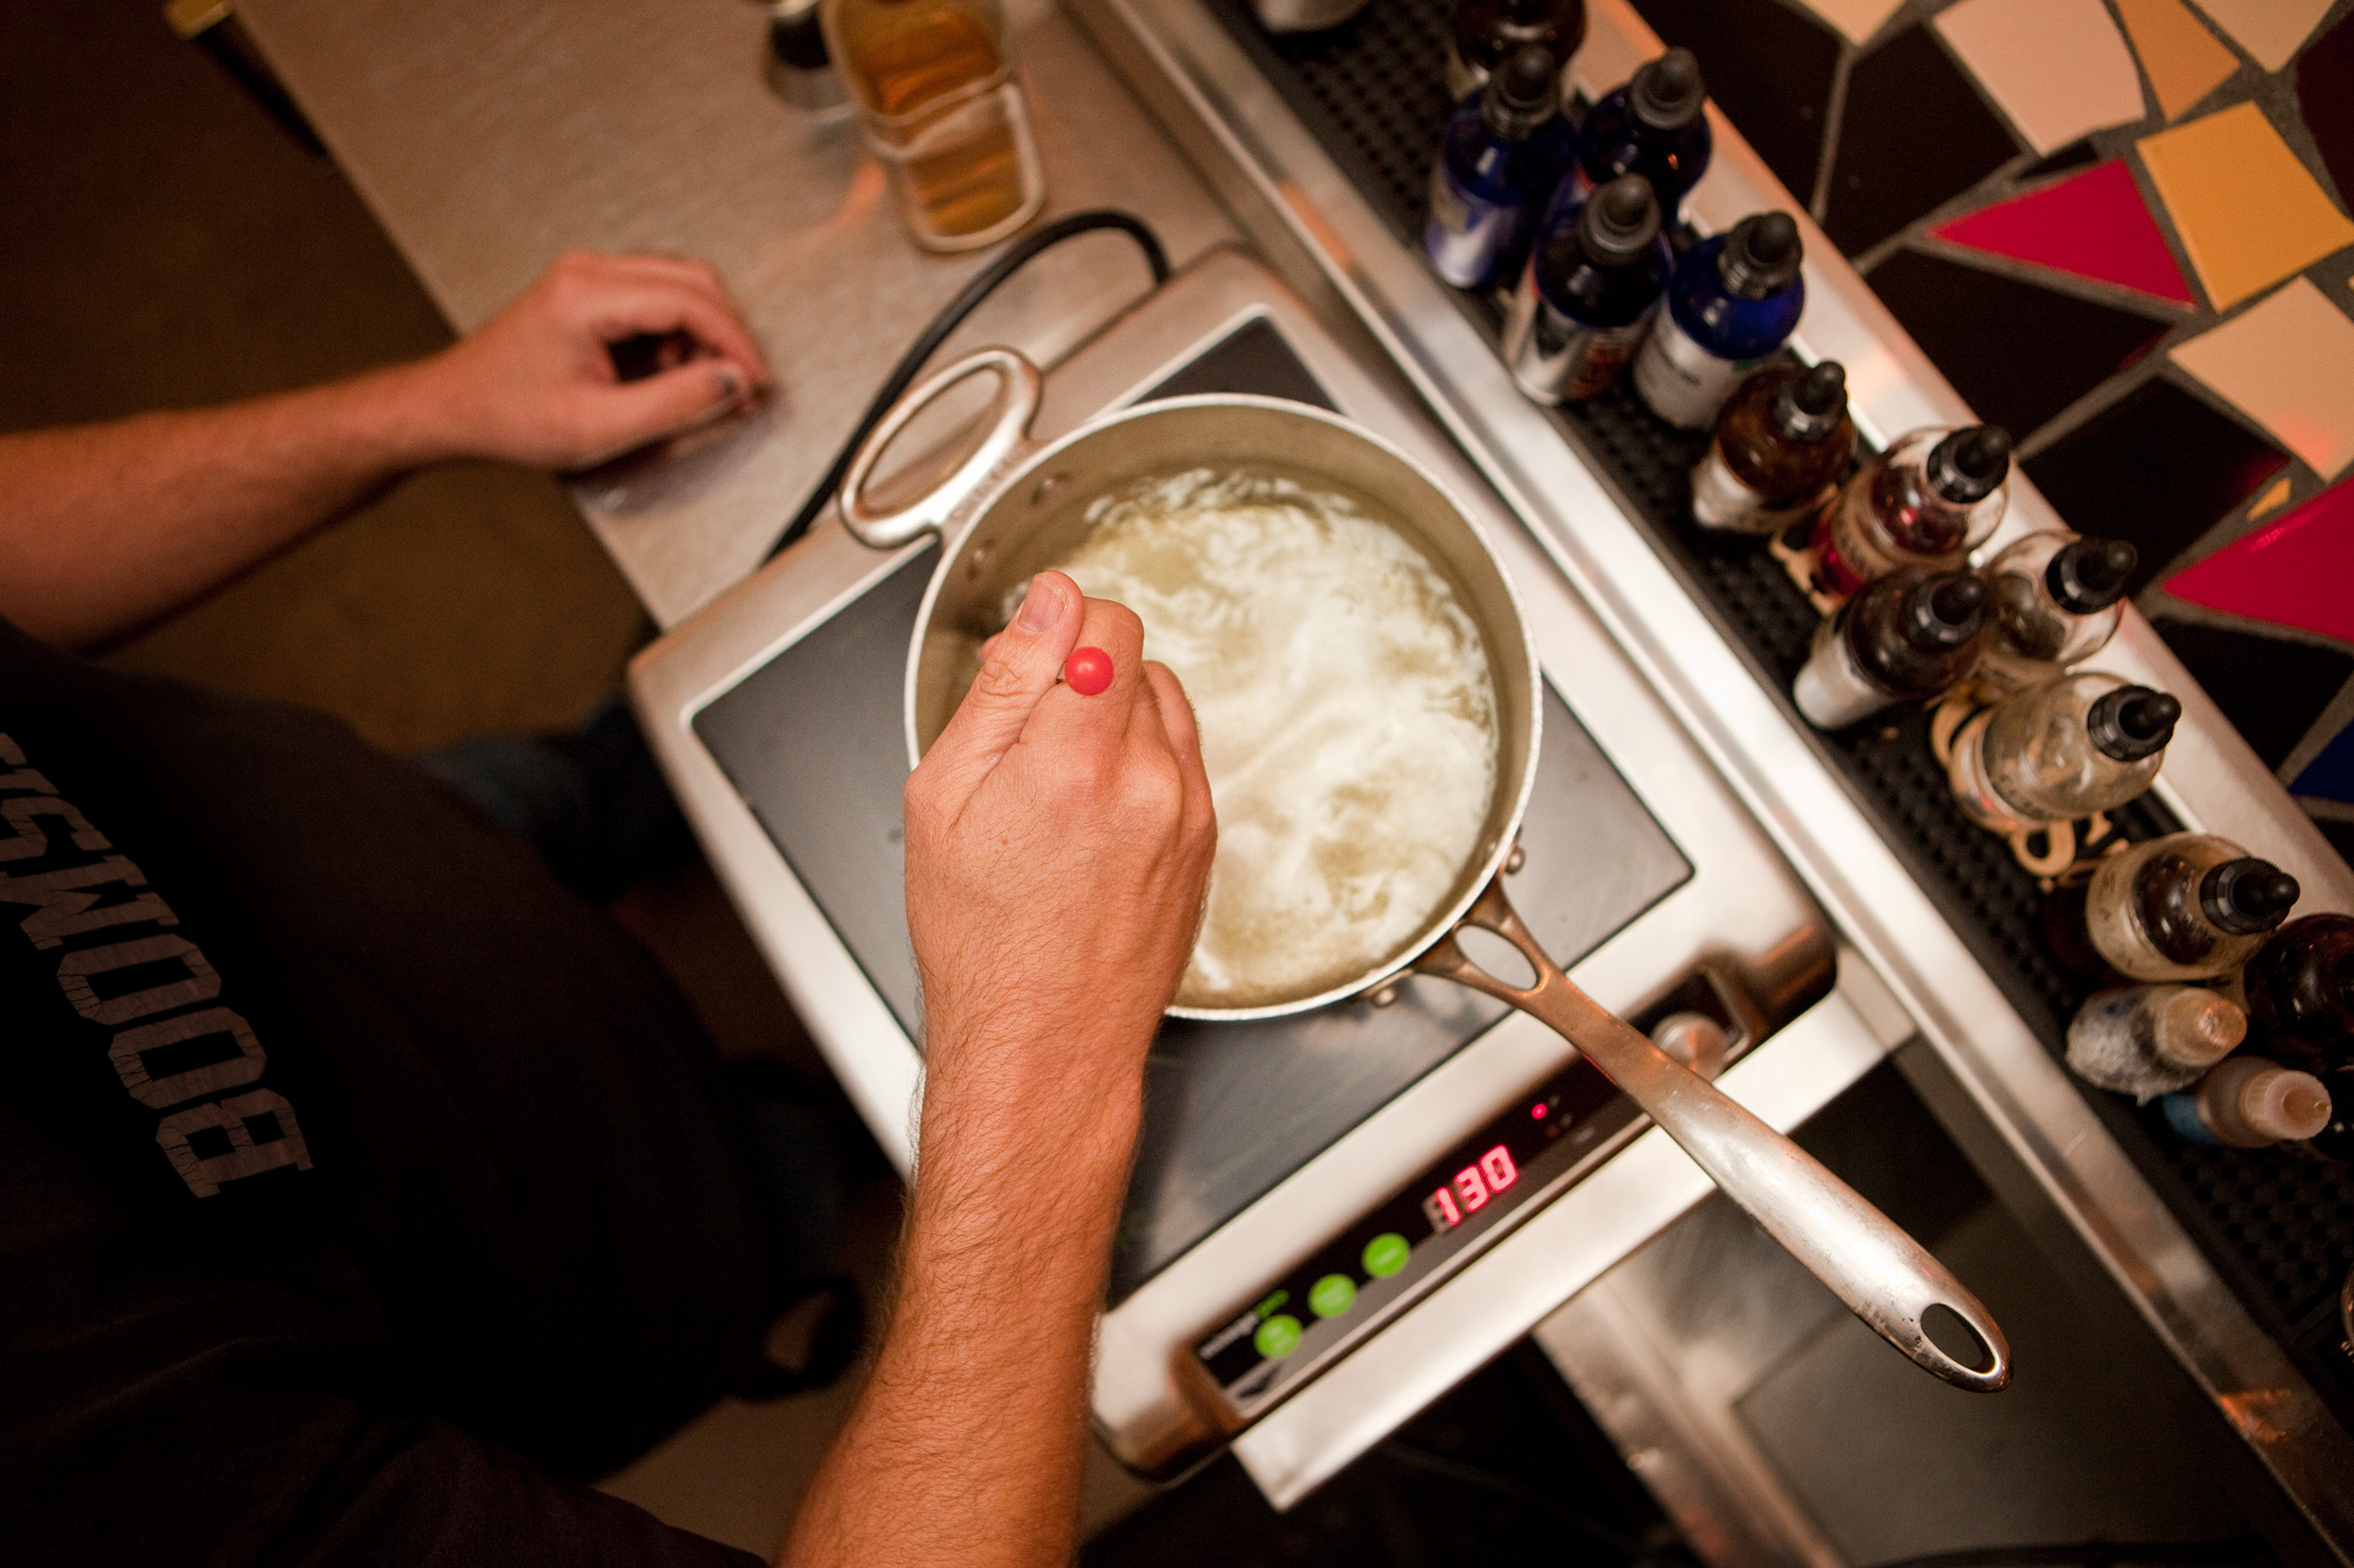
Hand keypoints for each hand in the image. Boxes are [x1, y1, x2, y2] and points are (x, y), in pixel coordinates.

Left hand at [411, 251, 772, 470]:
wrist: (455, 408)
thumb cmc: (507, 416)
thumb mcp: (598, 426)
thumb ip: (675, 403)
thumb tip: (732, 382)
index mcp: (586, 296)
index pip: (689, 300)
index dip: (734, 342)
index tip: (755, 379)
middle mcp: (588, 272)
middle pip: (692, 280)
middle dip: (726, 333)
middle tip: (740, 383)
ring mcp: (588, 276)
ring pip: (679, 285)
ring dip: (701, 333)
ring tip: (694, 383)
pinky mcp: (590, 290)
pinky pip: (657, 297)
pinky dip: (678, 332)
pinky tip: (666, 371)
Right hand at [903, 571, 1215, 1143]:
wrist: (1044, 1044)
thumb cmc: (983, 942)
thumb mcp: (947, 798)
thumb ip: (1005, 686)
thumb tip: (1046, 602)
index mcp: (1078, 762)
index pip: (1105, 622)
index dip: (1059, 626)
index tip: (1027, 659)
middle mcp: (1151, 781)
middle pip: (1133, 658)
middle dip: (1076, 676)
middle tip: (1020, 740)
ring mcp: (1189, 812)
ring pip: (1160, 705)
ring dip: (1111, 715)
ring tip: (1052, 784)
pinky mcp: (1204, 840)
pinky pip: (1177, 760)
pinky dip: (1135, 764)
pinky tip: (1086, 817)